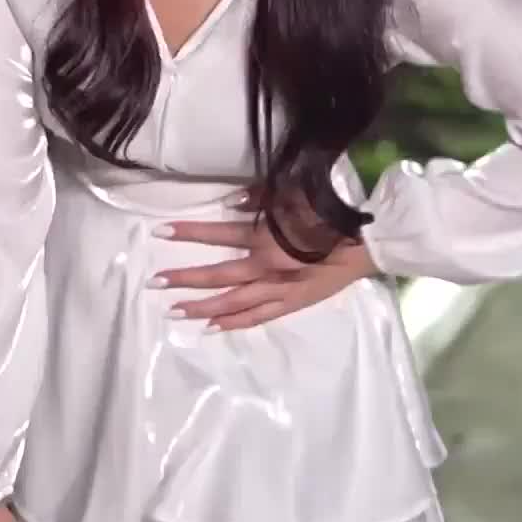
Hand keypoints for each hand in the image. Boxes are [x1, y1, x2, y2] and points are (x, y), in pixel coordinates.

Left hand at [148, 187, 377, 332]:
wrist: (366, 244)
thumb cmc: (329, 214)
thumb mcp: (294, 194)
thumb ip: (259, 197)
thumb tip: (229, 202)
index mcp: (265, 237)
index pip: (218, 233)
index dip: (188, 232)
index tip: (160, 232)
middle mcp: (266, 267)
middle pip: (217, 275)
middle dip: (184, 278)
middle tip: (155, 283)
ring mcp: (278, 290)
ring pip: (232, 303)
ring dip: (201, 307)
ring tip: (175, 311)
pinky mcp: (291, 304)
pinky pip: (257, 317)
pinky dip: (234, 323)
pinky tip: (212, 327)